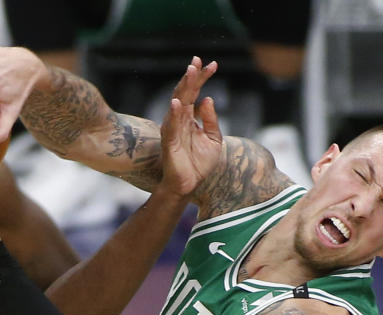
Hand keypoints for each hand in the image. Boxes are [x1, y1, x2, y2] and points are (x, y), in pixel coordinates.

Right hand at [159, 57, 222, 197]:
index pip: (195, 93)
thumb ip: (210, 120)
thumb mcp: (213, 138)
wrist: (189, 184)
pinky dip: (174, 114)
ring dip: (184, 88)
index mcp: (189, 118)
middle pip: (185, 93)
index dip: (203, 79)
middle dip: (192, 77)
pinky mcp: (170, 141)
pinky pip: (172, 126)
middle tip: (198, 61)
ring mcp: (173, 129)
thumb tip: (208, 98)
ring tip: (190, 72)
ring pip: (178, 104)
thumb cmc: (199, 163)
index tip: (213, 64)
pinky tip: (177, 103)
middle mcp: (179, 120)